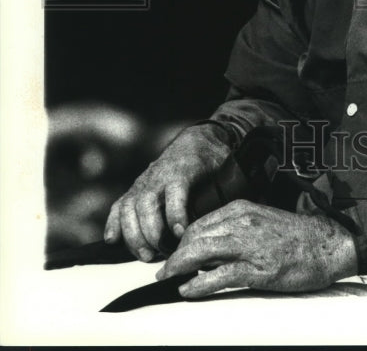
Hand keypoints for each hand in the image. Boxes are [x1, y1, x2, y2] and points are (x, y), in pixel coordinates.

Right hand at [104, 124, 231, 260]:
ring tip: (145, 255)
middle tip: (162, 252)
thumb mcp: (223, 170)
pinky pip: (119, 205)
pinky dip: (114, 223)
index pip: (175, 191)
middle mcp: (159, 175)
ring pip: (130, 206)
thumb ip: (219, 192)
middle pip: (147, 203)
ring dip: (133, 234)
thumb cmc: (212, 160)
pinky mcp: (136, 188)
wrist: (198, 140)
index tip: (180, 234)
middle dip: (152, 232)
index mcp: (183, 169)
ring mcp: (144, 181)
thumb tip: (217, 221)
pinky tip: (113, 240)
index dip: (176, 214)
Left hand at [155, 200, 357, 297]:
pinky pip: (219, 276)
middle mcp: (243, 223)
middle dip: (175, 255)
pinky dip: (198, 284)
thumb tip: (210, 246)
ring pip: (202, 252)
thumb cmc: (296, 236)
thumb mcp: (262, 221)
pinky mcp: (258, 269)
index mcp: (243, 209)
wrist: (326, 244)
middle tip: (164, 271)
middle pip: (195, 236)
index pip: (200, 223)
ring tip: (169, 279)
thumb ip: (237, 229)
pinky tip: (188, 290)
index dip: (182, 240)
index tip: (174, 254)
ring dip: (179, 267)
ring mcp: (249, 245)